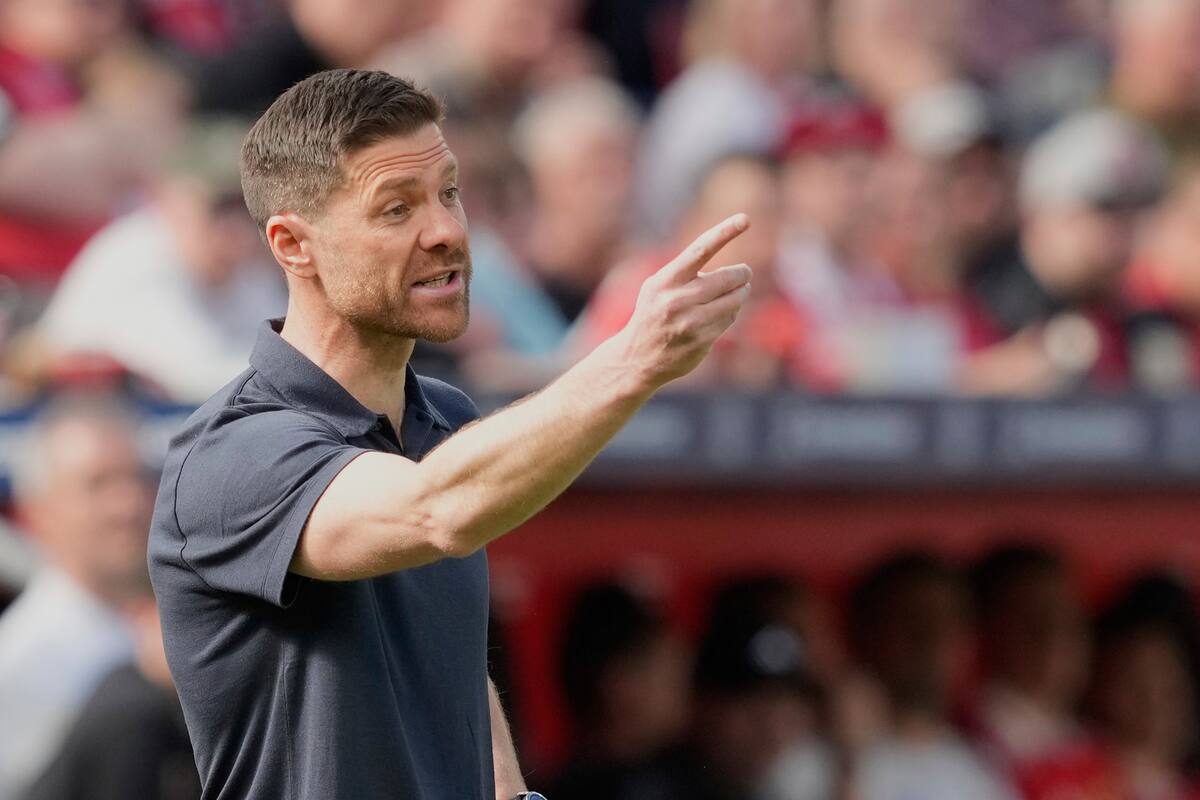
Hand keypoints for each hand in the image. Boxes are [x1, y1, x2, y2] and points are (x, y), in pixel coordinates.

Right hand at [615, 214, 752, 389]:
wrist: (637, 359)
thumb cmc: (653, 314)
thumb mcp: (657, 287)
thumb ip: (685, 274)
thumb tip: (731, 271)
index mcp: (664, 281)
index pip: (700, 250)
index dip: (724, 232)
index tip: (744, 219)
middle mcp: (676, 300)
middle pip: (726, 278)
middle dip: (741, 274)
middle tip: (745, 273)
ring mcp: (690, 323)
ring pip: (733, 300)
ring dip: (741, 293)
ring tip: (739, 291)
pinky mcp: (701, 342)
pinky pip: (729, 320)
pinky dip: (731, 314)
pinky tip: (723, 314)